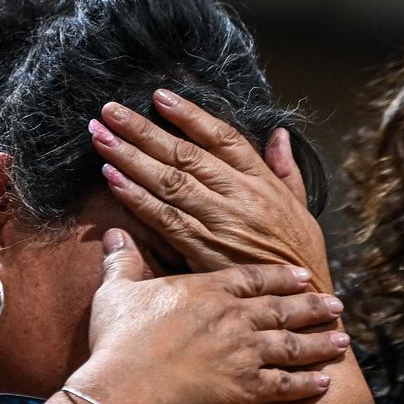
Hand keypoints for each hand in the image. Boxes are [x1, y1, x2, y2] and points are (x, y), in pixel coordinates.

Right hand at [72, 229, 348, 403]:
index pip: (252, 278)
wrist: (132, 389)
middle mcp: (234, 318)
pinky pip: (285, 384)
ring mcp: (245, 353)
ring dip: (319, 342)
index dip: (279, 276)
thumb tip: (115, 235)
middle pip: (282, 308)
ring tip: (343, 340)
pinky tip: (322, 381)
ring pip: (292, 344)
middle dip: (311, 305)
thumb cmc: (121, 341)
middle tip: (336, 303)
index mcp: (207, 292)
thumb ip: (123, 262)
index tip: (300, 274)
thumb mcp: (117, 293)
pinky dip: (306, 382)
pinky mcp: (247, 388)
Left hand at [89, 89, 331, 290]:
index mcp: (262, 181)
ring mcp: (220, 223)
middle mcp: (239, 196)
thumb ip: (287, 169)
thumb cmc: (299, 257)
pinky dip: (136, 198)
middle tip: (110, 112)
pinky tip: (113, 180)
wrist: (302, 306)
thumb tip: (279, 135)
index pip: (221, 137)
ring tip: (101, 138)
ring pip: (169, 182)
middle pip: (184, 154)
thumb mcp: (302, 207)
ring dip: (130, 158)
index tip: (159, 97)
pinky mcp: (203, 251)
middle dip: (143, 130)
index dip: (188, 115)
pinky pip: (164, 219)